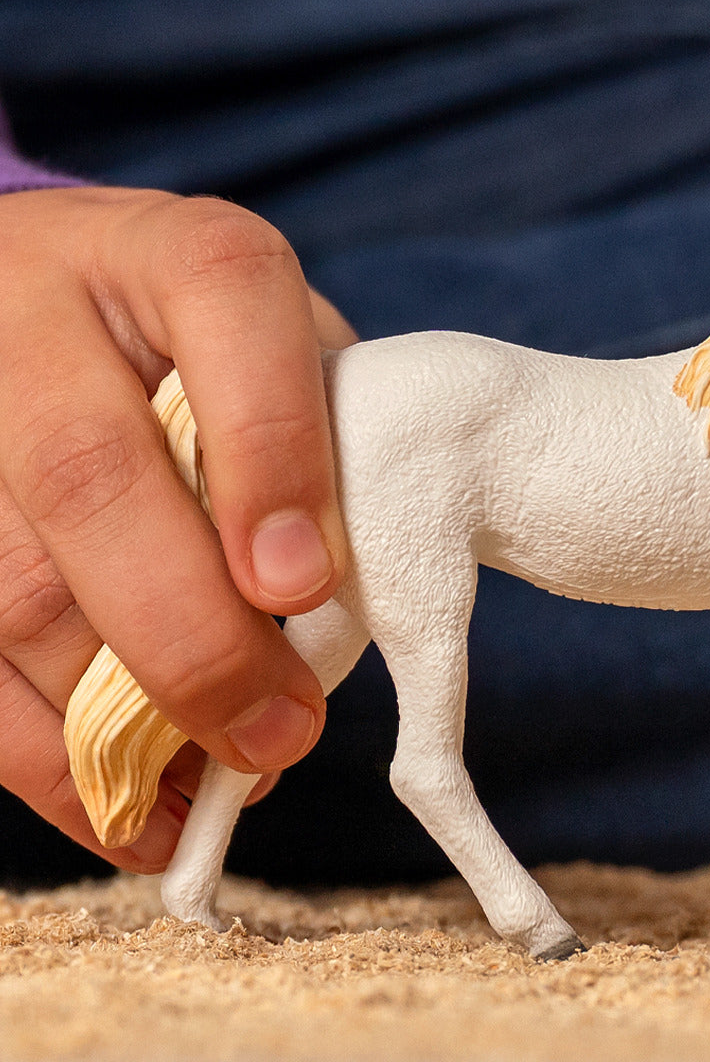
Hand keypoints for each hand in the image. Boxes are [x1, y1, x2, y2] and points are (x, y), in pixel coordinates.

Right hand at [0, 187, 354, 872]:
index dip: (268, 455)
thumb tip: (326, 609)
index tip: (304, 588)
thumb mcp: (279, 351)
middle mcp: (35, 314)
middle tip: (279, 733)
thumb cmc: (202, 349)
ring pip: (6, 590)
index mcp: (171, 253)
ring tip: (224, 779)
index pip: (226, 305)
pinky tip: (126, 809)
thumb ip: (316, 439)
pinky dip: (40, 758)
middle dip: (191, 636)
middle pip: (89, 478)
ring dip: (115, 724)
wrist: (42, 303)